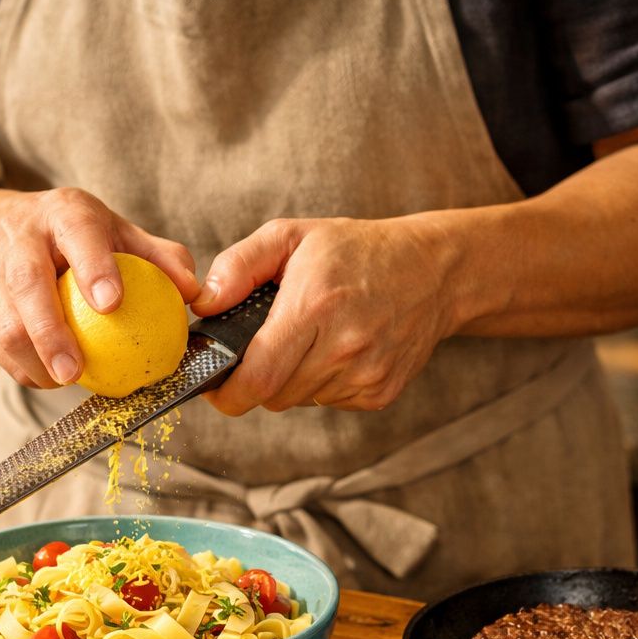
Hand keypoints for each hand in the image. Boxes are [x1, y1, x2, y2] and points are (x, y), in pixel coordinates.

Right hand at [0, 188, 199, 387]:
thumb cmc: (73, 238)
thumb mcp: (114, 232)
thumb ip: (159, 258)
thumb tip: (194, 292)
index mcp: (63, 214)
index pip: (78, 235)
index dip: (93, 268)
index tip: (112, 304)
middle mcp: (19, 237)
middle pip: (26, 285)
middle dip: (49, 332)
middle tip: (75, 371)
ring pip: (4, 323)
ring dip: (33, 360)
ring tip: (63, 381)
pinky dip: (21, 368)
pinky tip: (47, 379)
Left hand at [191, 217, 462, 414]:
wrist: (434, 272)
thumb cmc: (355, 250)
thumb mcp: (291, 236)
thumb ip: (238, 265)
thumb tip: (203, 302)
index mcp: (315, 307)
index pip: (257, 378)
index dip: (226, 392)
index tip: (214, 384)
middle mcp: (344, 347)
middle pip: (272, 395)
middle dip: (256, 378)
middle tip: (265, 345)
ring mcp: (366, 375)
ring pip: (298, 400)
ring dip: (290, 379)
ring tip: (309, 339)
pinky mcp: (380, 393)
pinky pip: (328, 401)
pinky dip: (321, 383)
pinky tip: (337, 349)